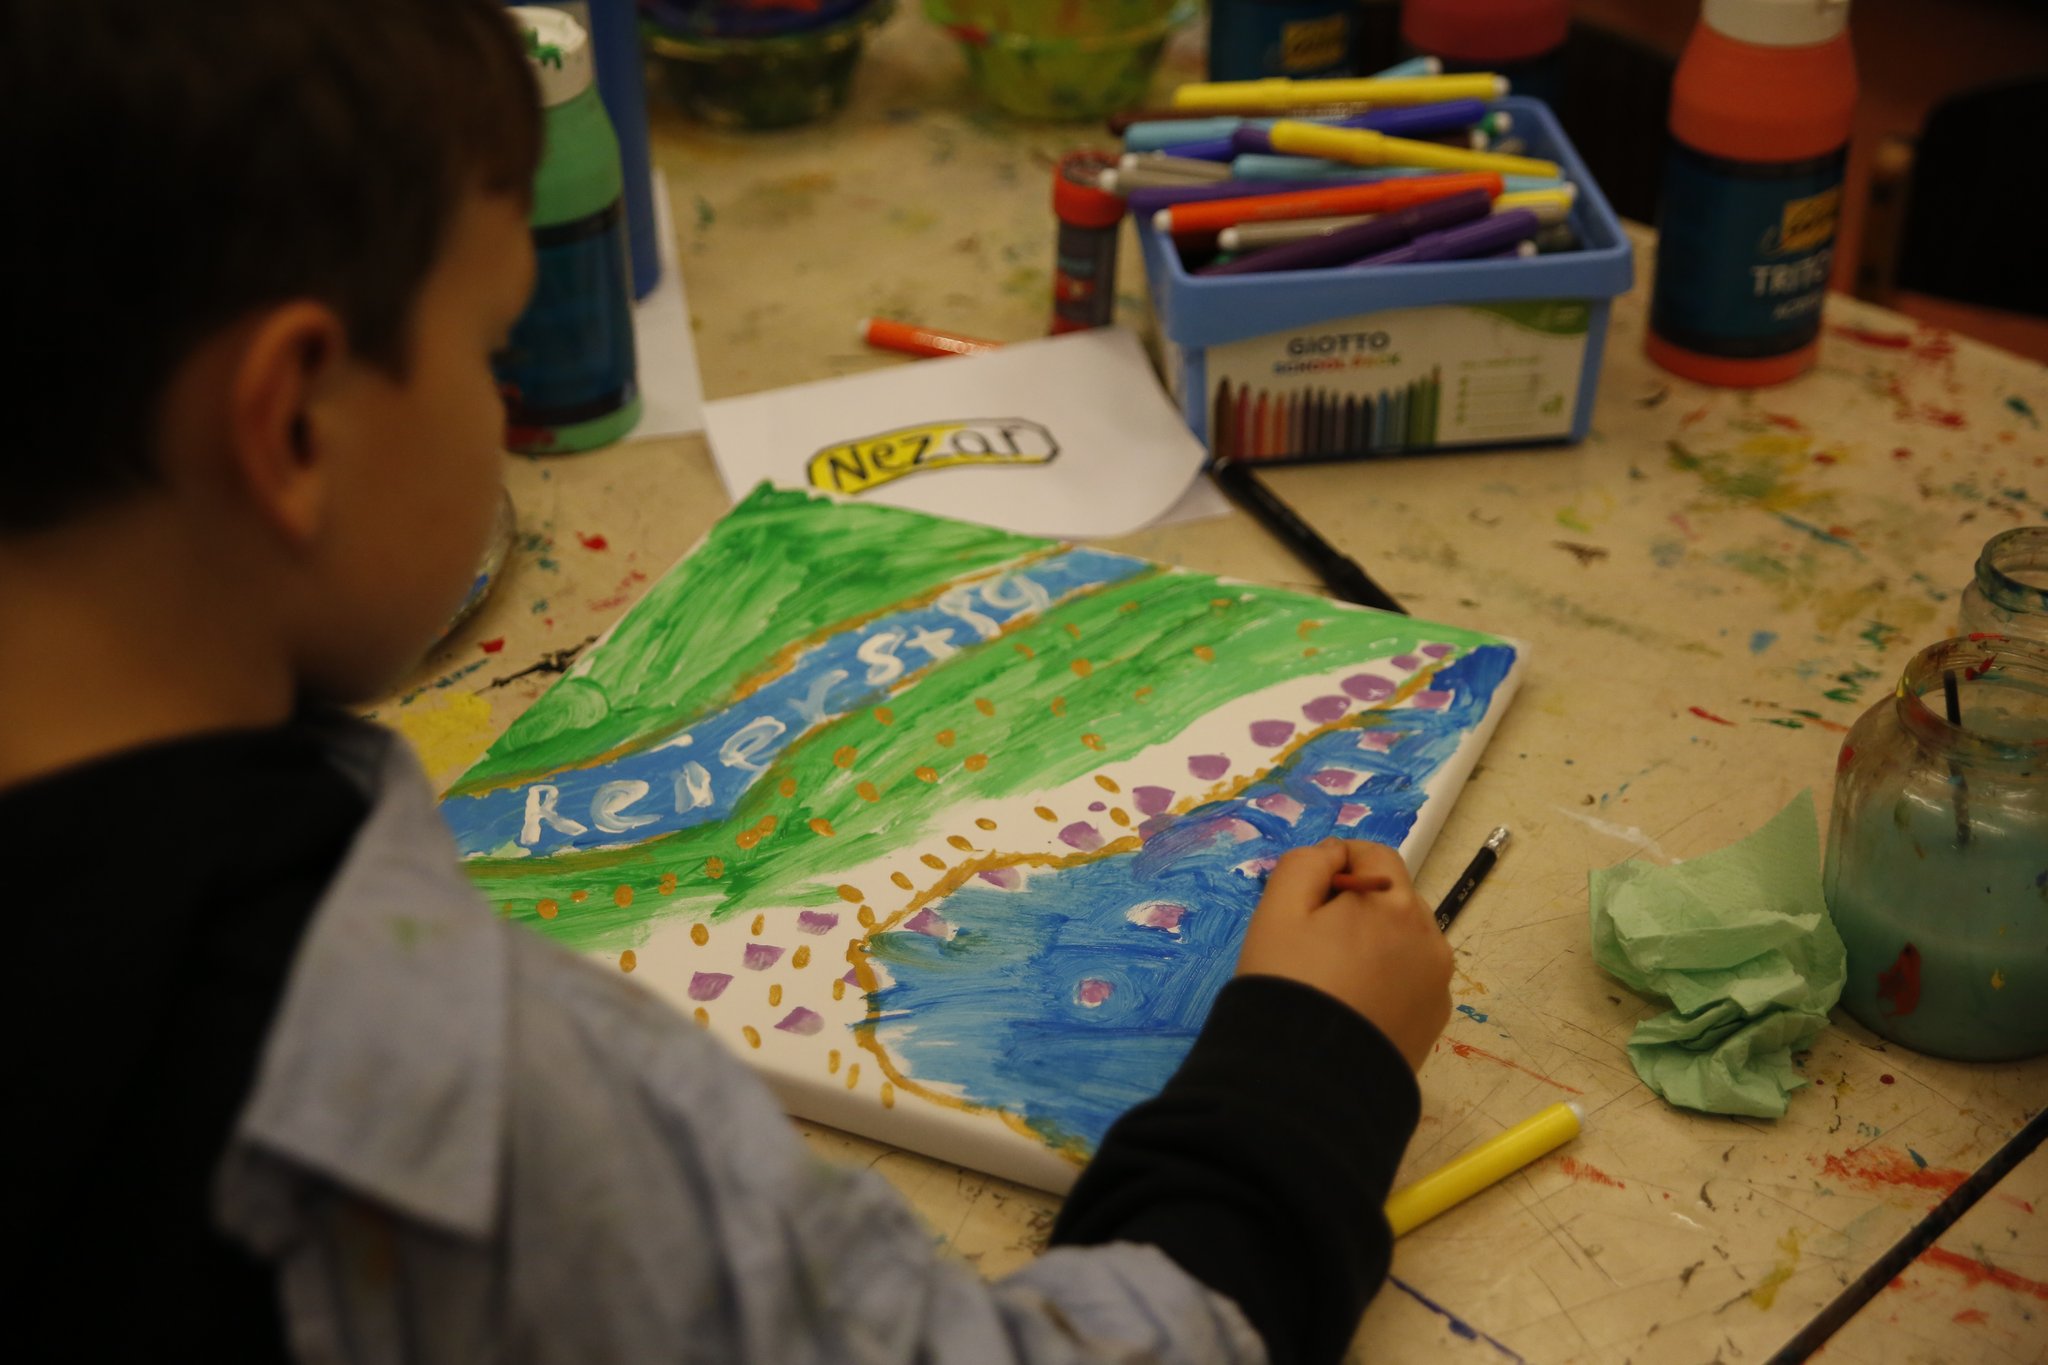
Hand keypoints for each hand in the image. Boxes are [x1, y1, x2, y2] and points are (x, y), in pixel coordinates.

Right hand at [1234, 839, 1451, 1071]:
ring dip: (1376, 945)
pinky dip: (1387, 983)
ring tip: (1334, 981)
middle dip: (1358, 908)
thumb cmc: (1288, 984)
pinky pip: (1411, 982)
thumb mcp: (1278, 911)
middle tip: (1312, 944)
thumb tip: (1334, 854)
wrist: (1308, 1082)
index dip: (1336, 865)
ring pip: (1405, 942)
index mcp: (1395, 904)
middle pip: (1393, 899)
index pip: (1374, 856)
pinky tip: (1354, 1008)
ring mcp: (1437, 985)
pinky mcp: (1435, 1023)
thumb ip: (1306, 864)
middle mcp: (1430, 938)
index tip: (1306, 897)